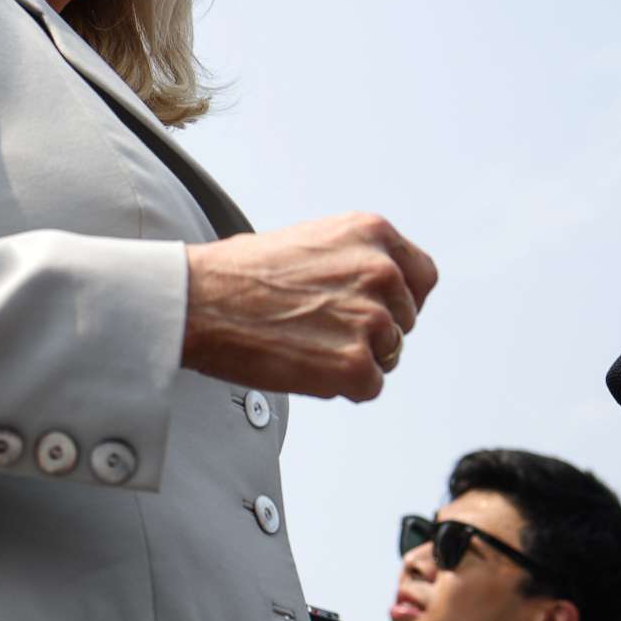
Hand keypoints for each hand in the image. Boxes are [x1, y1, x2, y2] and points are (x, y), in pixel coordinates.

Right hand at [180, 213, 437, 401]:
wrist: (198, 301)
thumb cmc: (237, 273)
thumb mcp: (310, 240)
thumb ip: (353, 259)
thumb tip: (376, 291)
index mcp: (372, 233)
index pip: (422, 276)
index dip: (401, 299)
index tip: (378, 310)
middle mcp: (381, 271)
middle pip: (405, 320)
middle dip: (371, 331)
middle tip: (321, 331)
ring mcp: (371, 319)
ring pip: (388, 355)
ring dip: (353, 358)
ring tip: (304, 345)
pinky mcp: (356, 363)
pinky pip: (369, 387)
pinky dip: (340, 386)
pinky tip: (303, 365)